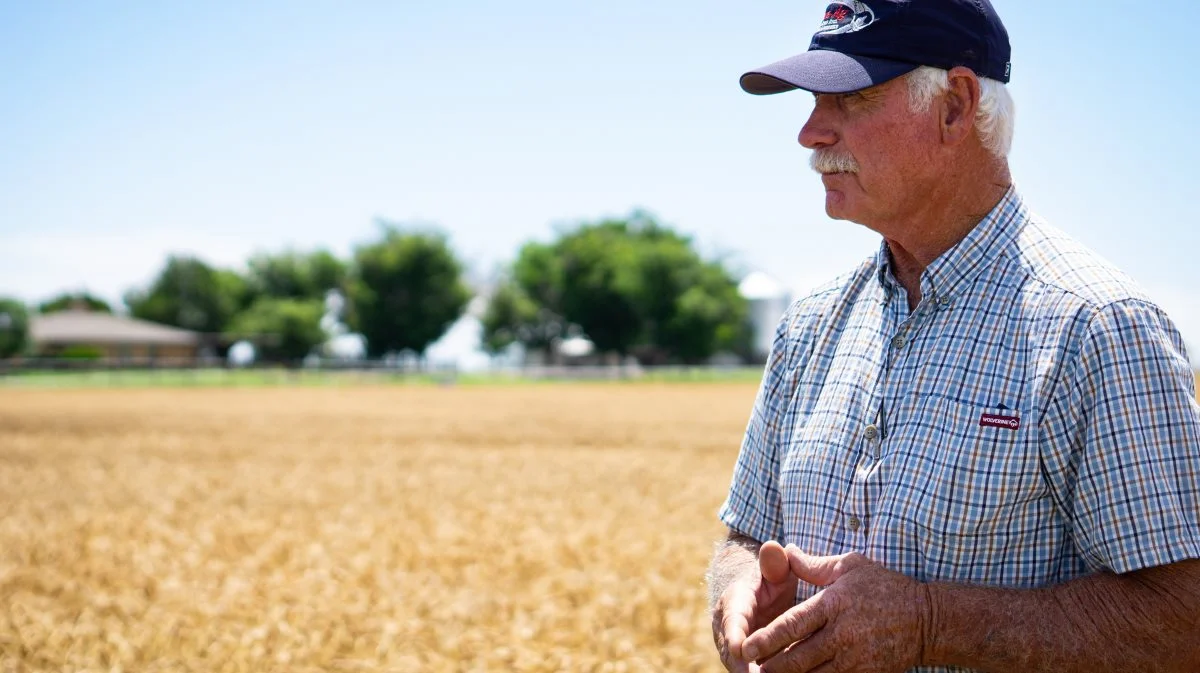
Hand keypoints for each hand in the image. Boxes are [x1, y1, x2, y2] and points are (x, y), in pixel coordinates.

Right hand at [712, 540, 797, 671]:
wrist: (759, 596)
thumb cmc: (771, 580)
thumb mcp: (775, 569)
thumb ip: (775, 562)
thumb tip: (774, 547)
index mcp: (734, 603)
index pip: (732, 620)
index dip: (734, 635)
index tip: (739, 649)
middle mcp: (729, 629)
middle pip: (731, 652)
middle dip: (741, 668)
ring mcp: (736, 648)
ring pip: (739, 667)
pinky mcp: (746, 662)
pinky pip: (751, 672)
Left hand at [740, 546, 929, 672]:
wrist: (927, 620)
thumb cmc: (885, 588)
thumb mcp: (851, 566)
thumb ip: (813, 565)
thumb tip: (785, 551)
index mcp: (834, 604)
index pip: (793, 624)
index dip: (767, 638)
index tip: (747, 646)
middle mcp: (842, 634)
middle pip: (798, 656)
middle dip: (772, 665)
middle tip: (751, 668)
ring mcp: (855, 658)